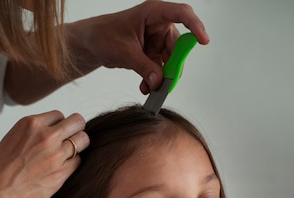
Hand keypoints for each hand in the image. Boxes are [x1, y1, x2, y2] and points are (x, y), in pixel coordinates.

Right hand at [0, 110, 88, 197]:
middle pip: (77, 122)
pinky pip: (78, 162)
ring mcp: (56, 155)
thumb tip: (44, 135)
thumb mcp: (12, 138)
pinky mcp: (61, 173)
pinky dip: (73, 164)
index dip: (59, 125)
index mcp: (31, 124)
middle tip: (72, 140)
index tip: (56, 134)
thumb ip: (32, 134)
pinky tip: (61, 170)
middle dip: (76, 130)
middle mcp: (46, 136)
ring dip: (78, 147)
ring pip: (83, 141)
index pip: (59, 115)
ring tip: (67, 156)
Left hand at [69, 1, 208, 93]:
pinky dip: (154, 79)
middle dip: (174, 66)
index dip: (195, 26)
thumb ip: (144, 67)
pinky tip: (146, 88)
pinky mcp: (150, 53)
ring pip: (169, 60)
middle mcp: (158, 24)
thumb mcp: (125, 52)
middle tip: (167, 83)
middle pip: (177, 45)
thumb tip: (159, 82)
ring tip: (150, 89)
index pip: (182, 14)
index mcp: (153, 13)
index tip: (203, 41)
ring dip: (162, 77)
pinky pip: (159, 68)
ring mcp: (155, 40)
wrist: (90, 44)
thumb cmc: (104, 36)